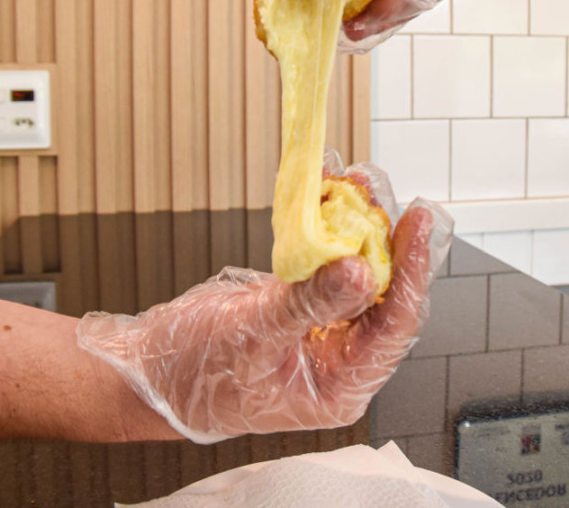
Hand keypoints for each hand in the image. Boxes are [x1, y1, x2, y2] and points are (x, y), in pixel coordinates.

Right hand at [76, 164, 452, 443]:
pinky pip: (327, 262)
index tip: (417, 223)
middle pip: (384, 294)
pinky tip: (329, 193)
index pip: (394, 327)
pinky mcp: (304, 304)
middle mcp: (339, 360)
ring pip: (358, 271)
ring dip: (358, 225)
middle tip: (385, 192)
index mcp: (339, 386)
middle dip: (385, 239)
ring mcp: (323, 330)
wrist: (150, 367)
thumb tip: (359, 270)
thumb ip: (306, 304)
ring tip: (356, 182)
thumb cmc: (193, 372)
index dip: (410, 272)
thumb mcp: (251, 336)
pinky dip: (328, 228)